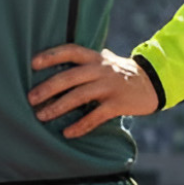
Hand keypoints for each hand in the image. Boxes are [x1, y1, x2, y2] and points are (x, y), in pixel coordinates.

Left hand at [28, 45, 158, 138]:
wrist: (152, 83)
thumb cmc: (121, 73)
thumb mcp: (105, 61)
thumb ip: (87, 61)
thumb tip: (62, 60)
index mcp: (95, 57)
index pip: (70, 51)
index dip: (51, 55)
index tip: (33, 63)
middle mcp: (100, 69)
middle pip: (70, 76)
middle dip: (48, 88)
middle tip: (31, 98)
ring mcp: (109, 86)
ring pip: (79, 96)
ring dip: (58, 107)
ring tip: (42, 116)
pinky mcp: (118, 104)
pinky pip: (95, 116)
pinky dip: (81, 125)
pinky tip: (68, 133)